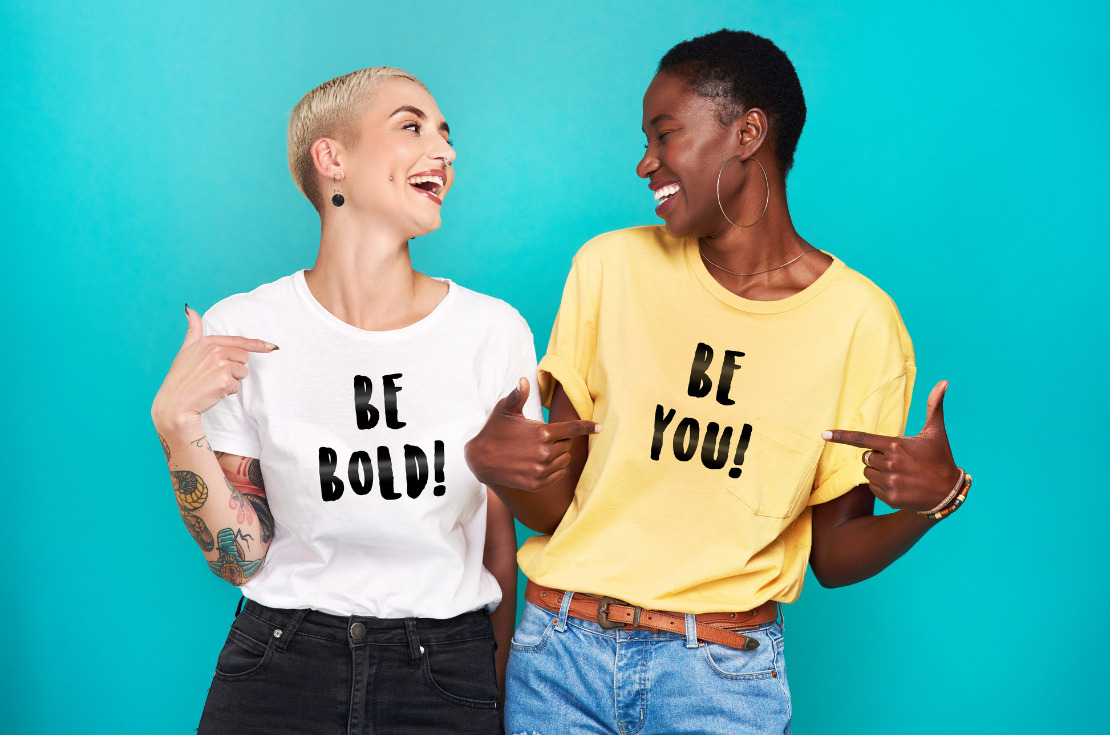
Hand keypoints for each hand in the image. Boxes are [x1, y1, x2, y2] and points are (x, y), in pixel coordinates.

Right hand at [151, 306, 277, 431]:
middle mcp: (215, 350)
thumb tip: (191, 310)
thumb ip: (193, 331)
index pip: (239, 341)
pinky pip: (237, 386)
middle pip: (244, 357)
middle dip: (235, 367)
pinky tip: (213, 392)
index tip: (272, 347)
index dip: (258, 344)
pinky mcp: (225, 380)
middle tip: (214, 375)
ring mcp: (220, 364)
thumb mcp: (185, 350)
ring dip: (232, 380)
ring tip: (212, 383)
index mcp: (208, 341)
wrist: (174, 403)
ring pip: (242, 372)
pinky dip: (228, 391)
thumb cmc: (180, 378)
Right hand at [465, 378, 599, 491]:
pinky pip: (558, 475)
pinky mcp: (537, 484)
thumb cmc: (494, 430)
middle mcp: (544, 452)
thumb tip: (524, 380)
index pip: (572, 429)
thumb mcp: (505, 410)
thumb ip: (518, 395)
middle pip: (568, 444)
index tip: (600, 427)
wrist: (480, 460)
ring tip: (541, 450)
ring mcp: (541, 470)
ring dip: (558, 454)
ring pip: (564, 460)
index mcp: (541, 432)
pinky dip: (555, 469)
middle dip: (561, 439)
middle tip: (543, 437)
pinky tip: (541, 463)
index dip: (588, 427)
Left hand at [822, 380, 960, 512]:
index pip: (861, 439)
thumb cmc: (940, 458)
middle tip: (899, 460)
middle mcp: (889, 463)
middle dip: (877, 457)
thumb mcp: (936, 432)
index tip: (823, 435)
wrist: (949, 492)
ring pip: (867, 473)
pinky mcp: (889, 497)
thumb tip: (943, 381)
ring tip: (900, 473)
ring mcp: (889, 482)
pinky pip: (872, 488)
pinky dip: (882, 486)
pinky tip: (900, 485)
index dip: (841, 436)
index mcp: (895, 445)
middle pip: (866, 457)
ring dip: (878, 472)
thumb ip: (934, 406)